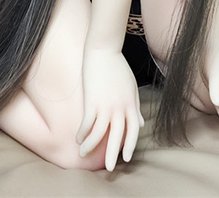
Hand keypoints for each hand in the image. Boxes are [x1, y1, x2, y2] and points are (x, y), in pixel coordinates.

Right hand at [77, 49, 144, 170]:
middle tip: (109, 168)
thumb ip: (135, 106)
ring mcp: (105, 105)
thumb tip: (141, 123)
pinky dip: (83, 132)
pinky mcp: (92, 100)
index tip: (126, 158)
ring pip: (99, 133)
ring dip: (91, 146)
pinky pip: (87, 122)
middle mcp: (119, 107)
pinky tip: (78, 137)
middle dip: (112, 154)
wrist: (104, 50)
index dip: (129, 145)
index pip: (133, 130)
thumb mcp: (131, 86)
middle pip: (117, 136)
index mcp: (130, 104)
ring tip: (83, 153)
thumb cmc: (118, 67)